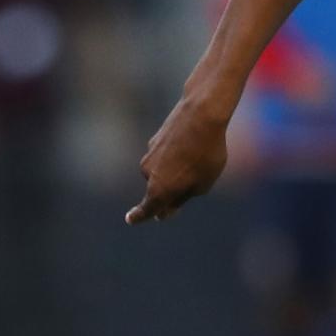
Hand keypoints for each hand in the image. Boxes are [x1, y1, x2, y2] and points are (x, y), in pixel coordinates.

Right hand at [126, 91, 230, 224]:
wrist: (200, 116)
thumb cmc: (206, 155)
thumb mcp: (203, 184)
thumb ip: (183, 198)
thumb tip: (166, 207)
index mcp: (159, 190)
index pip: (147, 209)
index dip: (140, 216)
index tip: (130, 219)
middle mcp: (148, 174)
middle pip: (159, 190)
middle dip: (173, 190)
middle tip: (197, 179)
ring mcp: (149, 155)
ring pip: (163, 171)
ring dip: (178, 169)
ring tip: (201, 157)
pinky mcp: (154, 141)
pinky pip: (167, 155)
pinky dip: (177, 154)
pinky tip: (193, 143)